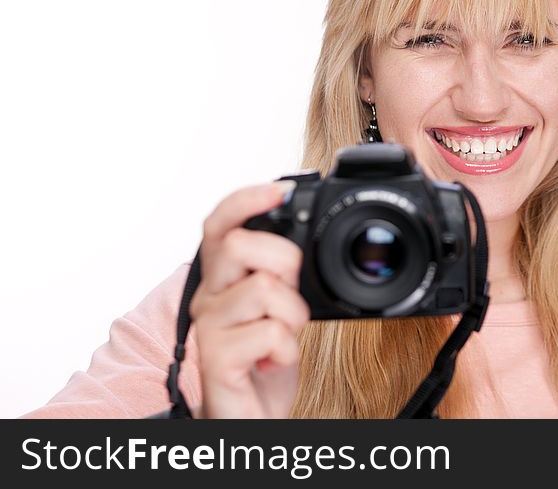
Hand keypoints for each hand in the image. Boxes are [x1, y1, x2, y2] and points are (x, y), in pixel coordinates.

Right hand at [190, 181, 309, 417]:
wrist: (251, 417)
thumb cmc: (267, 357)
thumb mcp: (281, 304)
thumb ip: (281, 272)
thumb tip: (300, 240)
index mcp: (223, 278)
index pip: (218, 224)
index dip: (244, 201)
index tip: (279, 190)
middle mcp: (208, 296)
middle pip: (238, 245)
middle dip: (284, 261)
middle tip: (291, 293)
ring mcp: (209, 328)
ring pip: (263, 288)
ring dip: (293, 314)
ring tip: (285, 336)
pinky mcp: (217, 359)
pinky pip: (269, 333)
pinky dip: (288, 349)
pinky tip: (275, 361)